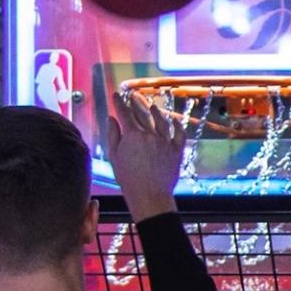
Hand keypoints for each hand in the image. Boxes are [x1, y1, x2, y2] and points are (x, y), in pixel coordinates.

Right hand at [108, 91, 186, 220]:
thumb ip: (113, 135)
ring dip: (156, 111)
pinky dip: (176, 125)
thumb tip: (111, 119)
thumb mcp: (115, 157)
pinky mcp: (176, 150)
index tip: (116, 95)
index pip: (124, 113)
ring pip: (161, 120)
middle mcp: (150, 134)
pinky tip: (174, 120)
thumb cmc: (129, 179)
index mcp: (132, 135)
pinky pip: (179, 133)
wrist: (150, 195)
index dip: (119, 102)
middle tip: (132, 96)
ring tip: (153, 106)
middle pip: (142, 113)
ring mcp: (165, 141)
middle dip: (136, 102)